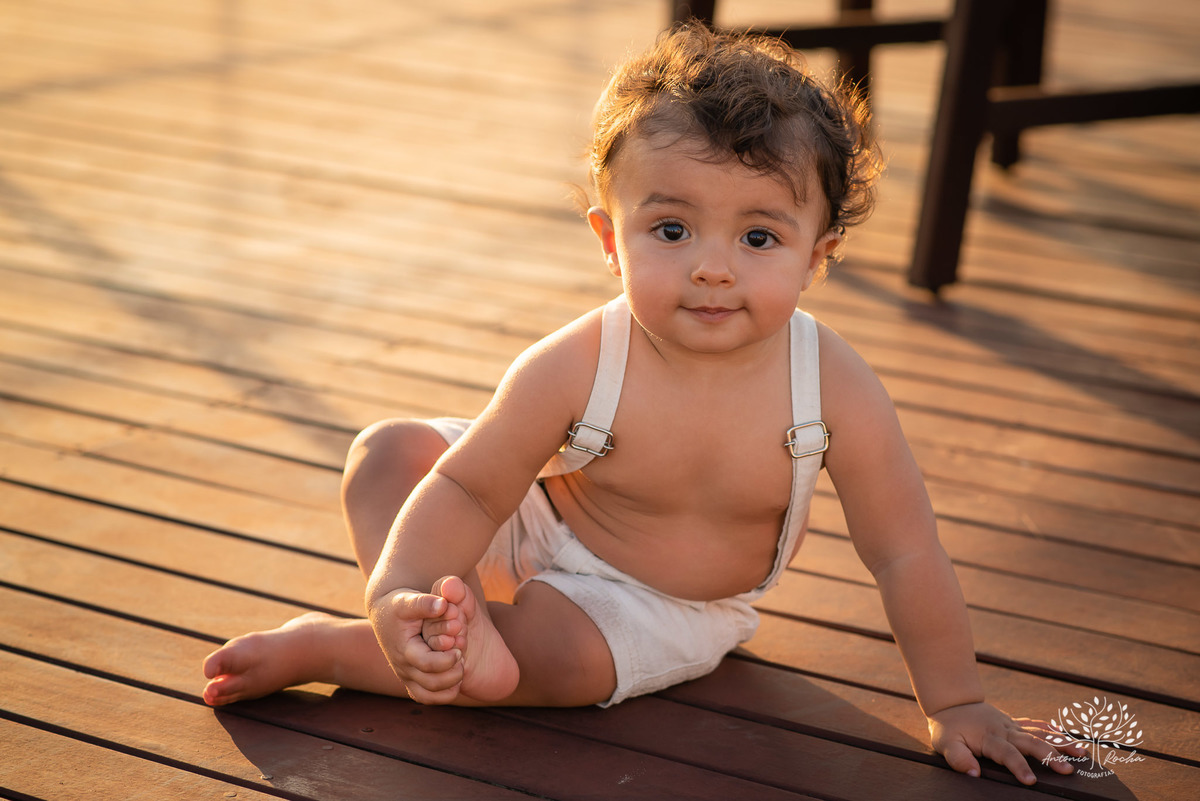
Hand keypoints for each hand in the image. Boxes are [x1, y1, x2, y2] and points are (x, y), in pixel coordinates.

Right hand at [367, 588, 463, 703]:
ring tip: (460, 668)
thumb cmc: (400, 605)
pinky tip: (455, 679)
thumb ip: (425, 602)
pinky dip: (442, 694)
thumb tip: (443, 605)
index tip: (458, 646)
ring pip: (428, 696)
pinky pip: (425, 697)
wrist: (385, 614)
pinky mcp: (410, 680)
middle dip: (453, 673)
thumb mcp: (409, 599)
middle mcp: (403, 667)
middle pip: (431, 684)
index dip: (447, 659)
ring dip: (449, 686)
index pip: (428, 664)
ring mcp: (405, 676)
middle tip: (462, 656)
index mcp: (404, 649)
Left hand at [928, 702, 1087, 784]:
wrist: (952, 702)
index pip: (1007, 754)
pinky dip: (1051, 730)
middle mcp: (1004, 730)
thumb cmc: (948, 728)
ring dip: (1060, 742)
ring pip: (1039, 732)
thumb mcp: (945, 744)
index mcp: (989, 737)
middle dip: (1050, 756)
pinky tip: (1066, 737)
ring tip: (1081, 753)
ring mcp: (1011, 725)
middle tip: (1068, 770)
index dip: (1018, 767)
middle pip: (1031, 742)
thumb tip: (974, 774)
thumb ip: (959, 759)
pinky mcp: (1014, 723)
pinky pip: (1035, 724)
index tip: (1031, 781)